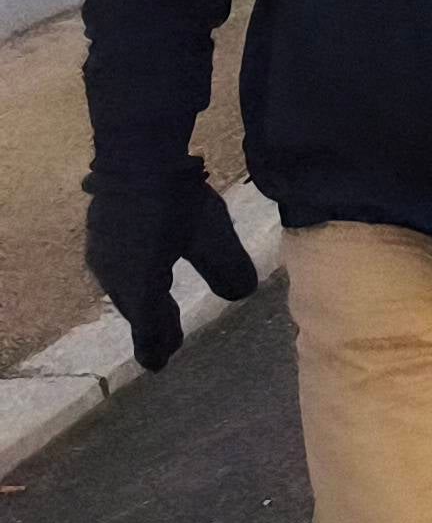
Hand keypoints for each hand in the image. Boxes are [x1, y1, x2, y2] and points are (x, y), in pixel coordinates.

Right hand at [84, 159, 258, 370]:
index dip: (157, 342)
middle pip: (134, 308)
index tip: (161, 364)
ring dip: (142, 304)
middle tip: (165, 344)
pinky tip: (144, 276)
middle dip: (151, 326)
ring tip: (158, 314)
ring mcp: (102, 253)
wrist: (138, 158)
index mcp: (138, 282)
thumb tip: (240, 296)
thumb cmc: (177, 201)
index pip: (148, 322)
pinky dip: (134, 282)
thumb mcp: (212, 236)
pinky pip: (119, 270)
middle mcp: (113, 274)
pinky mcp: (101, 235)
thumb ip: (227, 268)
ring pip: (124, 289)